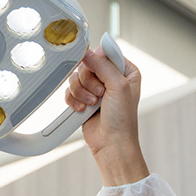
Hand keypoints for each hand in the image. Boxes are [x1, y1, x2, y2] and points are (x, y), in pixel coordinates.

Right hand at [64, 46, 147, 184]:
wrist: (111, 144)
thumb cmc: (122, 120)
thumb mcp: (118, 87)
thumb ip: (103, 65)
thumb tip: (88, 51)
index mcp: (126, 71)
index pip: (105, 53)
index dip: (99, 62)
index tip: (100, 74)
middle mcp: (111, 78)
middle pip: (87, 64)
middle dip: (90, 81)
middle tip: (100, 95)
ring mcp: (96, 88)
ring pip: (76, 77)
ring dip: (81, 92)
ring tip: (93, 104)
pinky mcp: (83, 99)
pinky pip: (69, 90)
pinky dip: (74, 100)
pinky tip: (83, 109)